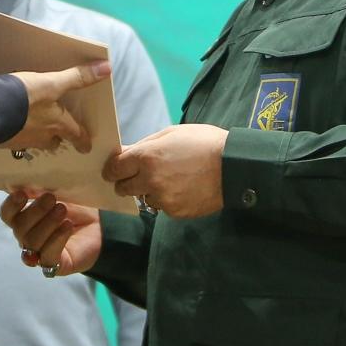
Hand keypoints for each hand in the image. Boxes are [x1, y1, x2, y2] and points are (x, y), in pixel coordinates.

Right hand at [0, 191, 101, 275]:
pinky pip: (48, 256)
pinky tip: (67, 226)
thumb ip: (42, 191)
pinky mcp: (54, 266)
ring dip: (47, 224)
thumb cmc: (76, 209)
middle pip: (19, 228)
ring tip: (62, 210)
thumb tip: (28, 183)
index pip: (7, 214)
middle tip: (51, 198)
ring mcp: (38, 253)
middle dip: (35, 211)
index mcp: (23, 218)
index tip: (22, 194)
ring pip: (31, 242)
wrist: (99, 227)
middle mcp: (26, 237)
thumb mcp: (60, 195)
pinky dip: (57, 239)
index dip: (11, 205)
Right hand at [3, 61, 111, 153]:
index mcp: (57, 124)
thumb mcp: (53, 83)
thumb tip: (108, 68)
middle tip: (58, 136)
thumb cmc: (26, 98)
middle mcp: (42, 136)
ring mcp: (21, 141)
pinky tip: (10, 124)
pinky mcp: (2, 141)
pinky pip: (14, 139)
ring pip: (34, 141)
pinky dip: (16, 133)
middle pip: (54, 142)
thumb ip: (77, 77)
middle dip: (57, 139)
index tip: (87, 148)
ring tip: (32, 126)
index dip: (82, 140)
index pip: (75, 135)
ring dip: (36, 135)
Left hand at [103, 125, 227, 218]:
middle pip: (123, 187)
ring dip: (150, 191)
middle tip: (140, 174)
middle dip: (127, 181)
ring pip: (144, 198)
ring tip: (171, 179)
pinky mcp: (175, 211)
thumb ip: (144, 145)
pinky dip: (168, 199)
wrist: (233, 166)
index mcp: (147, 156)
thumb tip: (124, 152)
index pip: (114, 168)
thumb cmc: (204, 143)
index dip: (112, 168)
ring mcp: (163, 198)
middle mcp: (150, 180)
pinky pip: (163, 207)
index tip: (115, 169)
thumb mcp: (172, 133)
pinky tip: (183, 188)